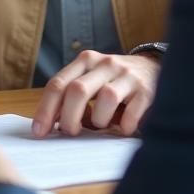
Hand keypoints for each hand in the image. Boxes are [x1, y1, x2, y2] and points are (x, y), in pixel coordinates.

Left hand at [32, 50, 160, 137]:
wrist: (154, 68)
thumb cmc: (114, 81)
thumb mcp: (92, 81)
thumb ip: (73, 96)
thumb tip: (55, 123)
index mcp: (85, 60)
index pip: (58, 84)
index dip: (46, 109)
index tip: (39, 132)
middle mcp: (105, 64)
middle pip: (77, 90)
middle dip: (69, 118)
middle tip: (69, 133)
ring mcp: (126, 75)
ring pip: (105, 99)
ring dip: (100, 121)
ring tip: (104, 125)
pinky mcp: (146, 90)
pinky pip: (131, 114)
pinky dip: (123, 127)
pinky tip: (123, 128)